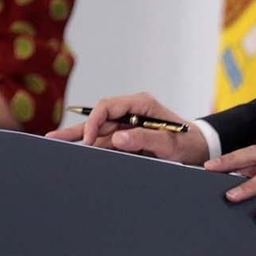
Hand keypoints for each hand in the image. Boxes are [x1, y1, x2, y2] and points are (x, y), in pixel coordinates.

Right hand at [44, 92, 209, 164]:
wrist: (201, 149)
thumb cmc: (188, 143)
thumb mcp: (170, 142)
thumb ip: (145, 138)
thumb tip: (117, 138)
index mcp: (141, 104)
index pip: (108, 106)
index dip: (95, 122)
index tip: (90, 140)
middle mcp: (131, 111)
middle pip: (98, 117)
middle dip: (77, 129)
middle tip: (54, 139)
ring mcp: (129, 124)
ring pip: (99, 130)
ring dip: (80, 138)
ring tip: (56, 144)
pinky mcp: (129, 137)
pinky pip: (107, 141)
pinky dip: (93, 147)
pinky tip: (76, 151)